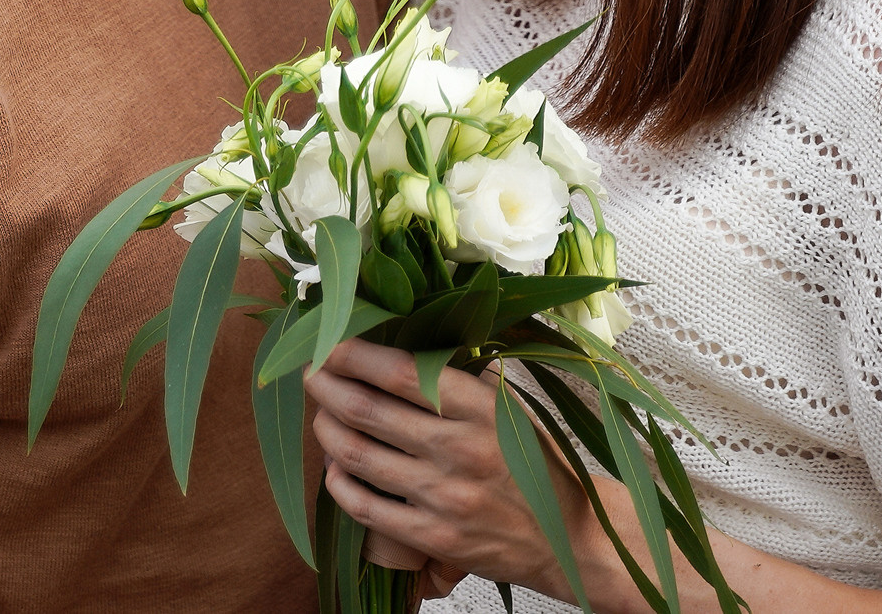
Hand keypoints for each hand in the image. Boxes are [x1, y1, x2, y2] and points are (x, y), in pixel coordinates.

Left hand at [306, 338, 566, 600]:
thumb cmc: (533, 461)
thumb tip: (395, 343)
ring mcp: (445, 497)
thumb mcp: (506, 406)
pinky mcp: (434, 538)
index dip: (353, 354)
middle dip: (326, 386)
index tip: (329, 344)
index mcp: (480, 406)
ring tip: (321, 416)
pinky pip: (366, 508)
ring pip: (357, 455)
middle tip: (312, 375)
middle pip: (367, 409)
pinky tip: (334, 468)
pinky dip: (339, 483)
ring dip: (326, 430)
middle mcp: (460, 449)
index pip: (400, 371)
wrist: (569, 537)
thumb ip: (457, 377)